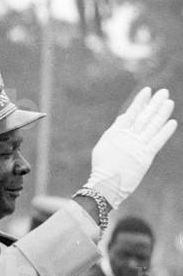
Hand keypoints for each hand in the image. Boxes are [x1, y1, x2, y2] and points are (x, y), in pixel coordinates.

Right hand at [86, 87, 176, 207]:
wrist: (106, 185)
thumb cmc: (103, 166)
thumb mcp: (104, 145)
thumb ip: (116, 129)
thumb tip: (124, 117)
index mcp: (116, 133)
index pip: (130, 113)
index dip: (139, 102)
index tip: (147, 90)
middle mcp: (127, 138)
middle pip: (144, 117)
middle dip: (154, 104)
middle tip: (164, 92)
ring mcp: (137, 146)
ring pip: (152, 127)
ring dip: (162, 114)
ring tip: (169, 102)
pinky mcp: (145, 157)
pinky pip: (157, 142)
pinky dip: (165, 132)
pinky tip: (172, 122)